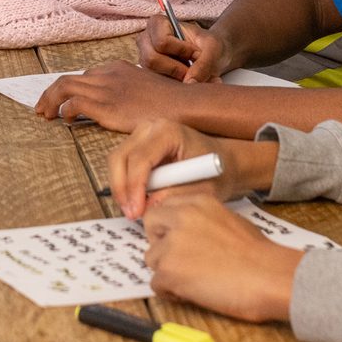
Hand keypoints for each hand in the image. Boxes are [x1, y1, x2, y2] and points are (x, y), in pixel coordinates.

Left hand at [36, 60, 193, 133]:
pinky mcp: (106, 104)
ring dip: (50, 100)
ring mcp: (106, 88)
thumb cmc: (169, 102)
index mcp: (118, 69)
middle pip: (69, 79)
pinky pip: (74, 103)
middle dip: (52, 93)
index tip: (61, 100)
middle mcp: (108, 74)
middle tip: (43, 108)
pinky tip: (65, 119)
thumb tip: (121, 104)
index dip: (69, 88)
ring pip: (64, 86)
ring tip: (45, 114)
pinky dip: (64, 110)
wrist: (182, 105)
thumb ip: (129, 92)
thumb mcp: (146, 89)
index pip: (85, 75)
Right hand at [109, 119, 275, 217]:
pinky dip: (125, 184)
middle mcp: (151, 127)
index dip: (134, 187)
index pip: (141, 159)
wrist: (224, 162)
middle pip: (121, 157)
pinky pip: (123, 164)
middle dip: (122, 189)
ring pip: (117, 161)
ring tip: (134, 211)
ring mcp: (142, 134)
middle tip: (131, 214)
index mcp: (169, 132)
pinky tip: (137, 201)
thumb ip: (174, 196)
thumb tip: (147, 207)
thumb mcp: (201, 189)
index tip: (136, 211)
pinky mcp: (139, 144)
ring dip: (122, 188)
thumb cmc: (216, 172)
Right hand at [137, 14, 235, 82]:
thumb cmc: (208, 44)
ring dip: (177, 79)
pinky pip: (158, 86)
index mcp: (157, 23)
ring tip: (193, 75)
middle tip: (193, 69)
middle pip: (152, 59)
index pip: (162, 42)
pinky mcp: (150, 75)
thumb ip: (203, 63)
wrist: (210, 55)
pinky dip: (177, 88)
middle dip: (177, 68)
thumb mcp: (213, 48)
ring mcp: (145, 59)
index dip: (182, 50)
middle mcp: (146, 41)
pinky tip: (188, 82)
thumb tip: (189, 83)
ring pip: (153, 75)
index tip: (196, 52)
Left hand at [143, 194, 299, 322]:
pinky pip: (156, 284)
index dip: (168, 227)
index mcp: (197, 202)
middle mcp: (180, 217)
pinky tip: (194, 293)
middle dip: (161, 243)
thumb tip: (186, 236)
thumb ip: (202, 222)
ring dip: (168, 271)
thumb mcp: (229, 220)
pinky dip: (172, 292)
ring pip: (152, 259)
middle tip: (181, 260)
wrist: (269, 276)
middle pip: (150, 227)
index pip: (163, 208)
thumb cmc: (259, 256)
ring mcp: (172, 244)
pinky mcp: (169, 271)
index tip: (176, 240)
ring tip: (195, 280)